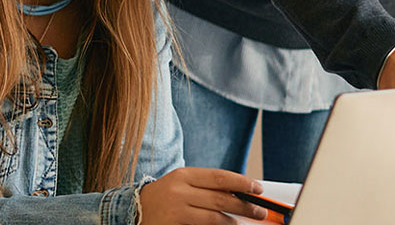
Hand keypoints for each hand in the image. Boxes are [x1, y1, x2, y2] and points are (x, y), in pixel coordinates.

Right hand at [138, 167, 264, 223]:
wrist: (134, 210)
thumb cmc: (165, 197)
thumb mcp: (183, 184)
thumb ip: (206, 186)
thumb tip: (239, 192)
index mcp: (184, 175)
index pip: (220, 177)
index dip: (242, 183)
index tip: (257, 189)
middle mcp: (179, 190)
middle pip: (221, 198)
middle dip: (245, 205)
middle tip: (260, 211)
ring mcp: (176, 210)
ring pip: (214, 217)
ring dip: (233, 221)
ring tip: (242, 222)